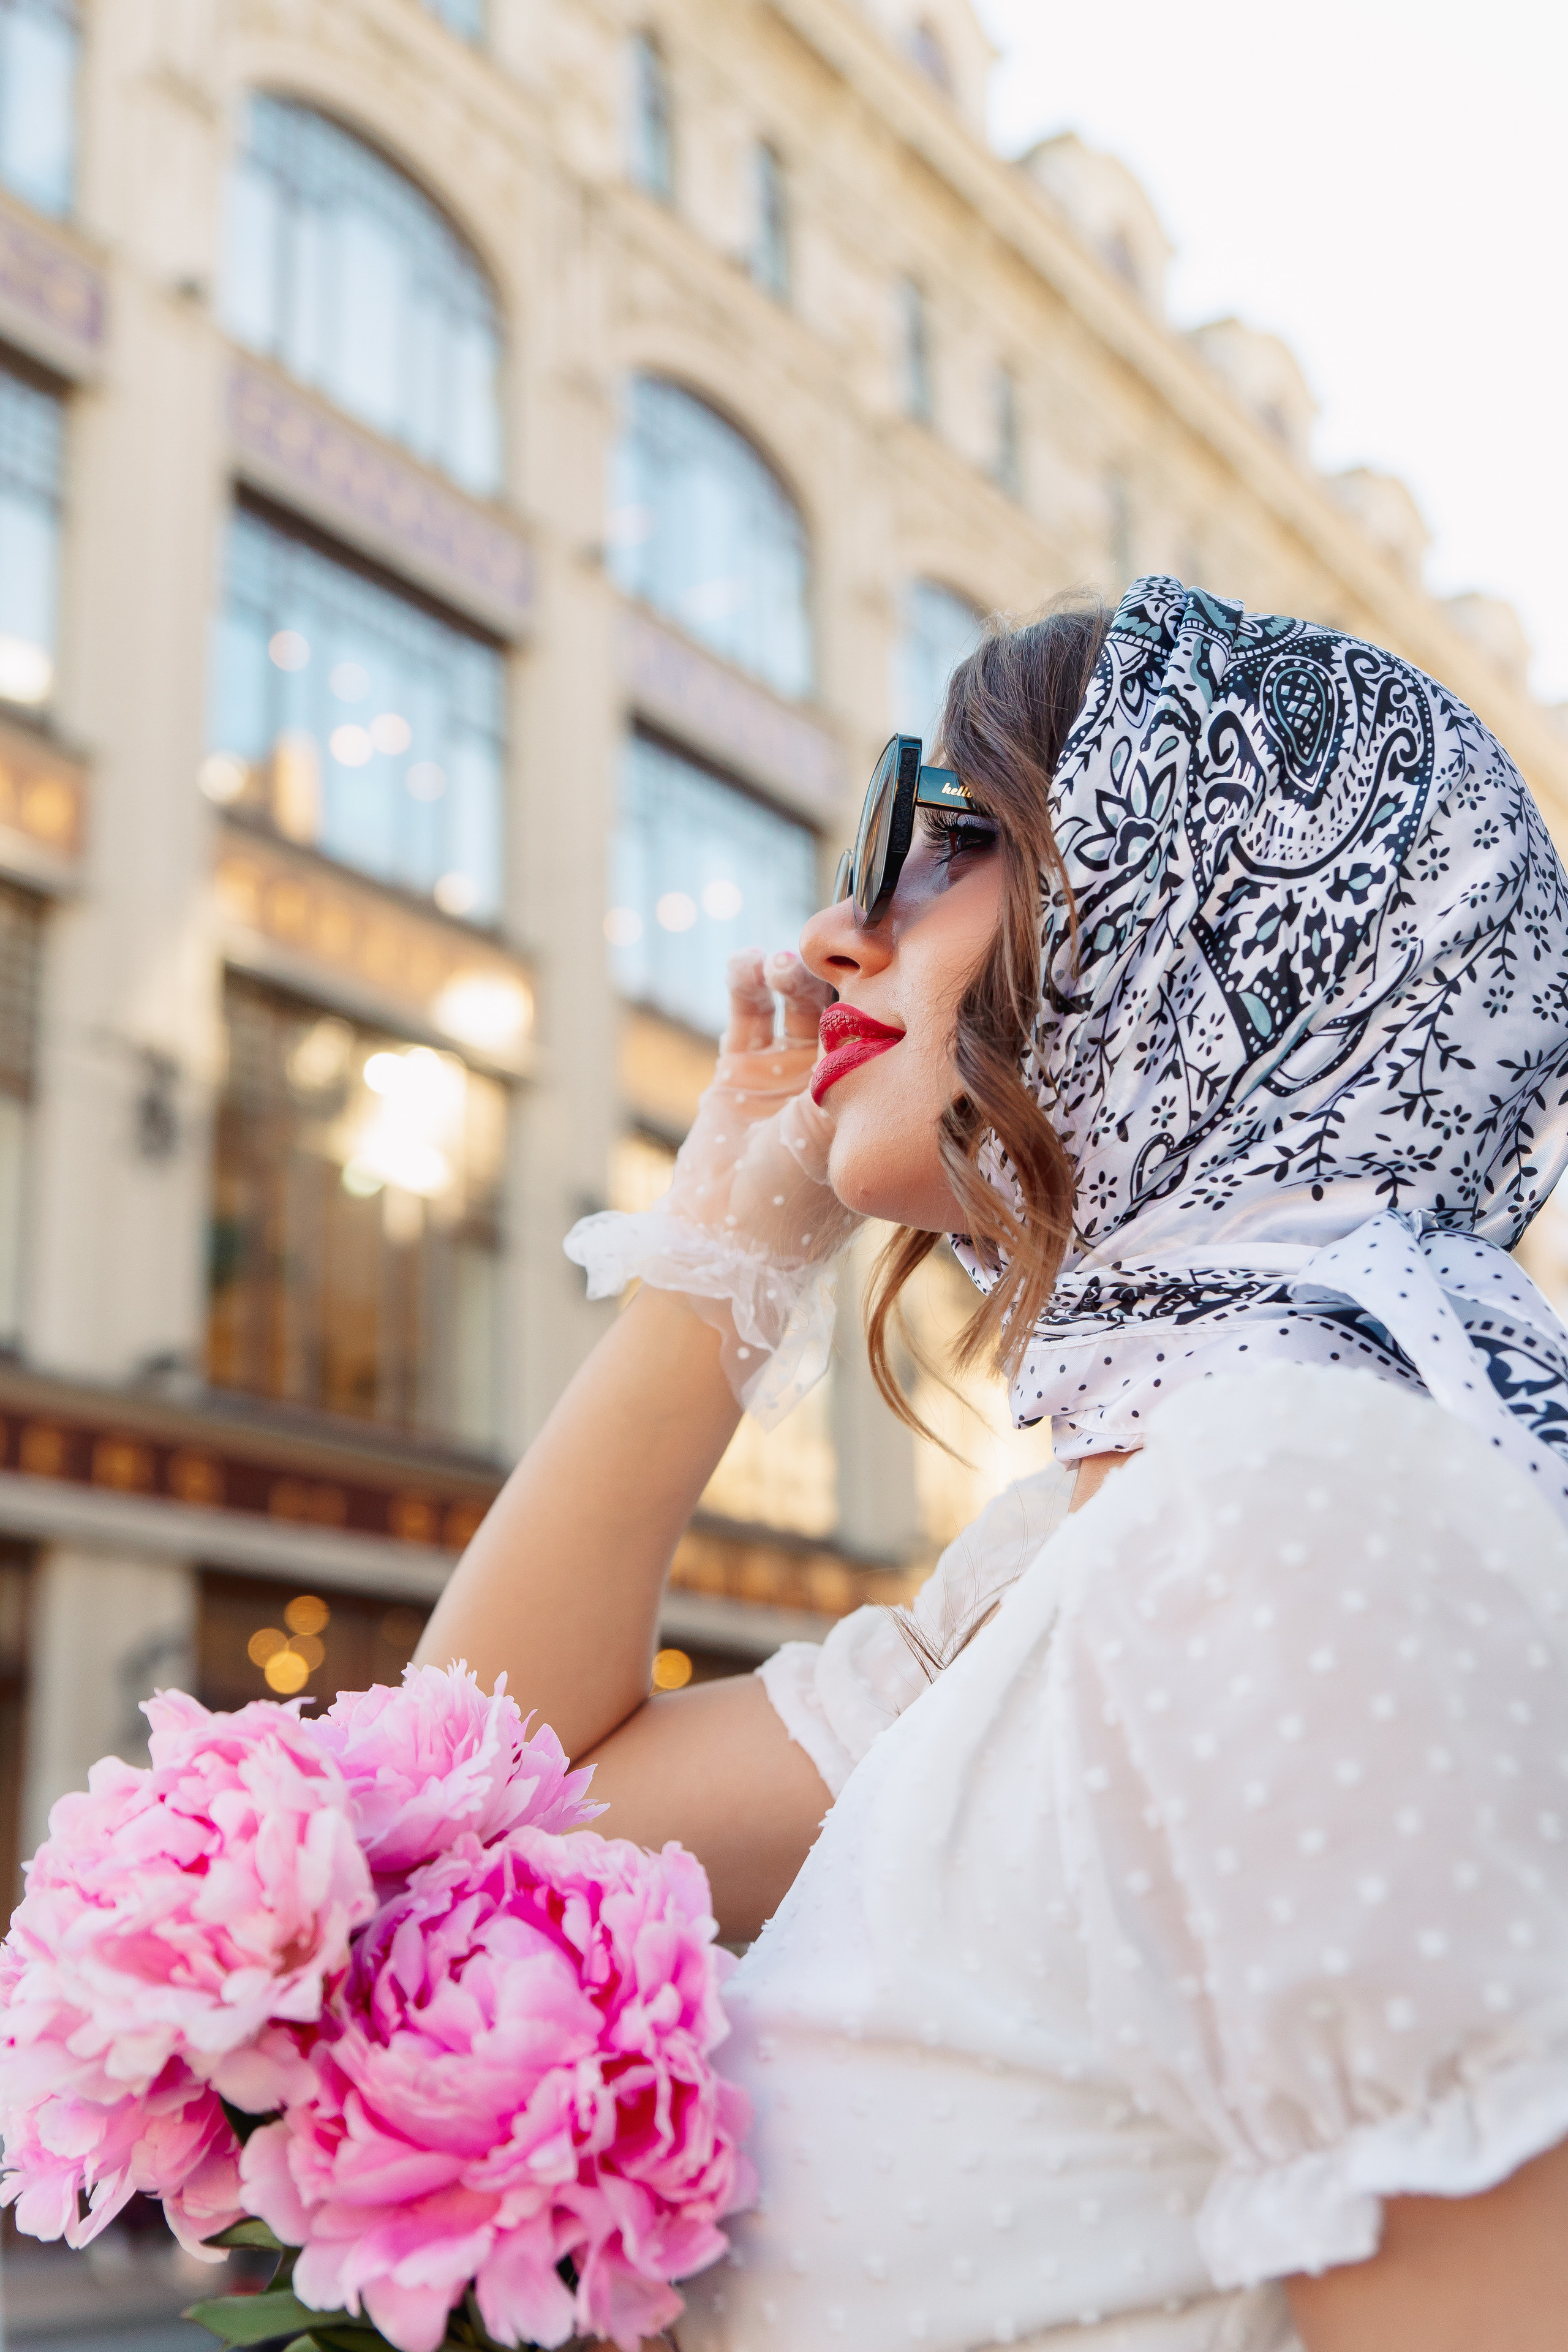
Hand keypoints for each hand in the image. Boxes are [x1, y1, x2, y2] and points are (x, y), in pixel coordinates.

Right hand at [664, 949, 858, 1268]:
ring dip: (787, 973)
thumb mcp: (832, 1133)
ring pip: (796, 1001)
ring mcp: (789, 1073)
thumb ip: (849, 1073)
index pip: (889, 1022)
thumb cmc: (794, 1201)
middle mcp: (837, 1079)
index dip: (883, 985)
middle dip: (832, 971)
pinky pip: (748, 1012)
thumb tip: (882, 1011)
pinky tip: (746, 963)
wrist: (725, 1243)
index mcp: (875, 1096)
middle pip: (843, 1001)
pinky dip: (745, 982)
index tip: (879, 954)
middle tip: (820, 953)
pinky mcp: (742, 1071)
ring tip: (776, 964)